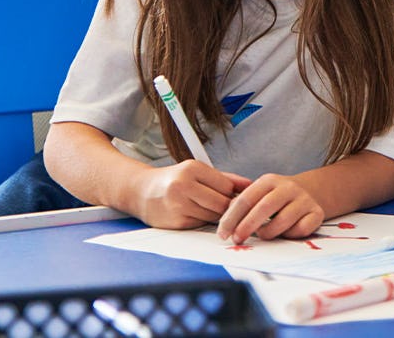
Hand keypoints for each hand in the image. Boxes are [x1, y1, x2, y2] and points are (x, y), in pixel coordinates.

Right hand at [133, 160, 249, 228]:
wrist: (141, 192)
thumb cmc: (174, 180)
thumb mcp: (197, 172)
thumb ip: (225, 178)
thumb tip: (252, 184)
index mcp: (191, 169)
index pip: (226, 186)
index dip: (233, 193)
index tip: (236, 196)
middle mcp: (183, 186)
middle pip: (221, 203)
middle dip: (227, 207)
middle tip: (228, 207)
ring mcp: (178, 205)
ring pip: (213, 216)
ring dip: (217, 215)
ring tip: (210, 208)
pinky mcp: (176, 222)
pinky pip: (201, 224)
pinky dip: (204, 221)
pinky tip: (197, 214)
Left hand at [217, 173, 324, 242]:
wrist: (310, 192)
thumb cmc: (276, 198)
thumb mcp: (259, 194)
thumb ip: (242, 204)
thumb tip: (227, 223)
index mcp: (269, 181)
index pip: (246, 199)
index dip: (231, 218)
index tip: (223, 233)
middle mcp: (288, 187)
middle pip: (264, 208)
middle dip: (247, 226)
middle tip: (237, 239)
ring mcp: (304, 200)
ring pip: (283, 221)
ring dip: (268, 233)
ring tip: (263, 235)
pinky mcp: (317, 213)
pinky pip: (301, 229)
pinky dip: (290, 235)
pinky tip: (286, 232)